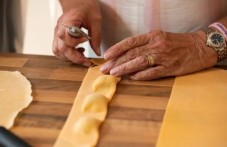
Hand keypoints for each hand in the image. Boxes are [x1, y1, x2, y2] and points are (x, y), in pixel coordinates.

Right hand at [53, 0, 100, 66]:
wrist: (77, 0)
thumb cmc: (85, 6)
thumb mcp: (95, 20)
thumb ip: (96, 37)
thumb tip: (97, 52)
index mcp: (67, 23)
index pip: (66, 39)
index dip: (76, 43)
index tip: (86, 41)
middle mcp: (59, 29)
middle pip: (61, 49)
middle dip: (75, 58)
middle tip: (87, 61)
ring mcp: (57, 33)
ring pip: (58, 52)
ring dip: (70, 58)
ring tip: (82, 56)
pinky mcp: (59, 36)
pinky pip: (59, 49)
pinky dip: (67, 54)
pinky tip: (78, 51)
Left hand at [100, 30, 216, 79]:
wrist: (201, 47)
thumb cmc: (178, 42)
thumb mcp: (161, 37)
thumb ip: (145, 45)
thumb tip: (128, 56)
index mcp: (153, 36)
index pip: (130, 42)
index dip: (116, 49)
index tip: (106, 56)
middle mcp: (156, 44)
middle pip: (132, 53)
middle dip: (116, 61)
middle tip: (104, 68)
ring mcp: (163, 56)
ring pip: (139, 62)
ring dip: (124, 68)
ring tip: (113, 73)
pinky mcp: (170, 67)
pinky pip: (153, 72)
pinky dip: (141, 75)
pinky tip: (132, 78)